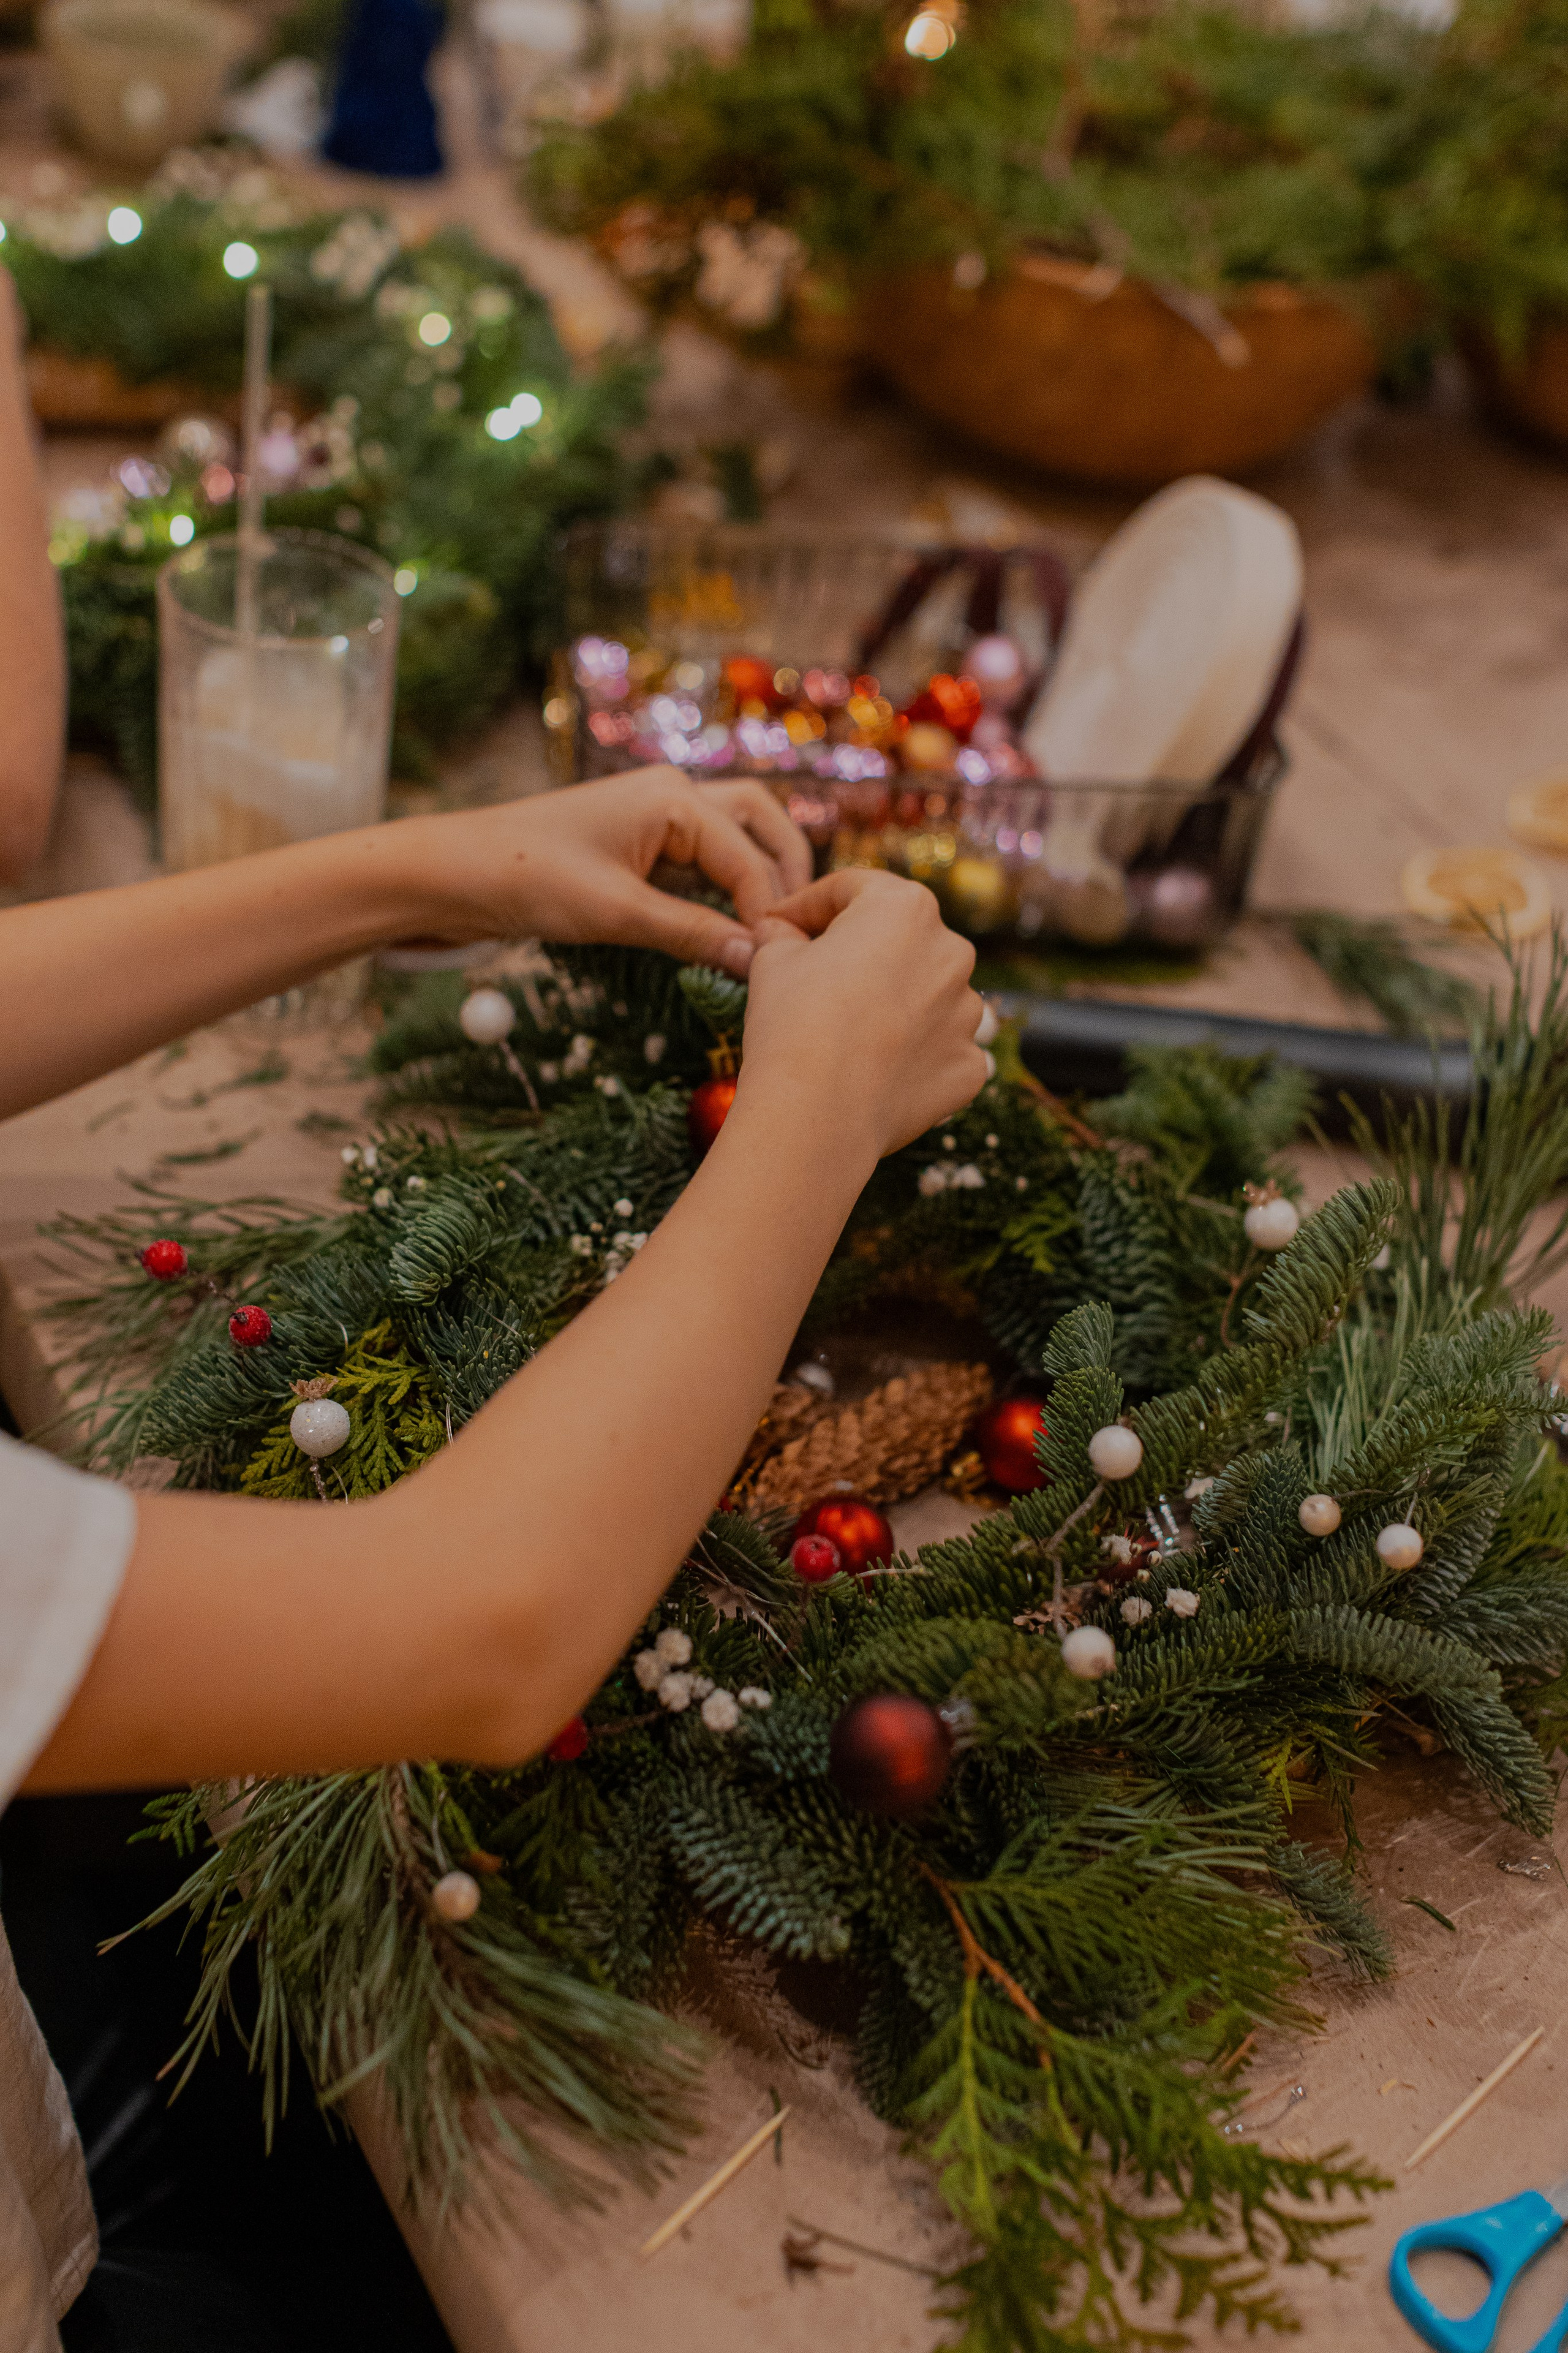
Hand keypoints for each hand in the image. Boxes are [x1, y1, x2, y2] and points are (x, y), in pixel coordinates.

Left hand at [398, 770, 811, 972]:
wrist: (454, 872)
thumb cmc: (526, 879)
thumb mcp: (615, 914)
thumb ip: (690, 935)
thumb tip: (754, 961)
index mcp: (673, 797)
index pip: (748, 858)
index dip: (768, 912)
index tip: (778, 963)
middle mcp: (673, 793)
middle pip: (761, 823)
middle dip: (785, 873)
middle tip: (796, 933)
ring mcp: (656, 812)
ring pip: (736, 835)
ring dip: (759, 877)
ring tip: (772, 932)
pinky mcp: (639, 839)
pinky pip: (702, 856)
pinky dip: (725, 886)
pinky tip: (729, 926)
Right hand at [736, 871, 986, 1159]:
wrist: (817, 1115)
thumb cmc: (793, 1024)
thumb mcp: (772, 960)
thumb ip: (781, 934)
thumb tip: (777, 929)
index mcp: (905, 908)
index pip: (852, 890)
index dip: (806, 906)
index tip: (778, 926)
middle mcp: (951, 952)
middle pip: (898, 941)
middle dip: (858, 953)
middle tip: (811, 976)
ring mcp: (967, 1013)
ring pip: (926, 996)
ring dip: (893, 1003)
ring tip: (847, 1031)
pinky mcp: (968, 1065)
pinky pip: (941, 1049)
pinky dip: (914, 1054)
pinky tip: (876, 1069)